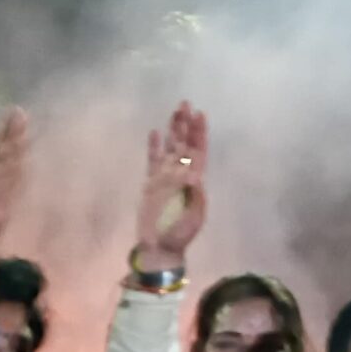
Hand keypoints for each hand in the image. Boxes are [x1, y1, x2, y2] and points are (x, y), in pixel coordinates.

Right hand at [136, 102, 208, 263]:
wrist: (161, 247)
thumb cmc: (180, 234)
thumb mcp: (193, 218)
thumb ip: (195, 197)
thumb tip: (194, 176)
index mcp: (194, 181)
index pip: (198, 151)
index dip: (200, 133)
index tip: (200, 115)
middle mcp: (180, 174)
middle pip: (184, 144)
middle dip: (185, 124)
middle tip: (185, 104)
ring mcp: (165, 177)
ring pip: (169, 148)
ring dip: (172, 130)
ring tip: (174, 112)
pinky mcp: (150, 184)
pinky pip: (152, 161)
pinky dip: (153, 147)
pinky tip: (154, 132)